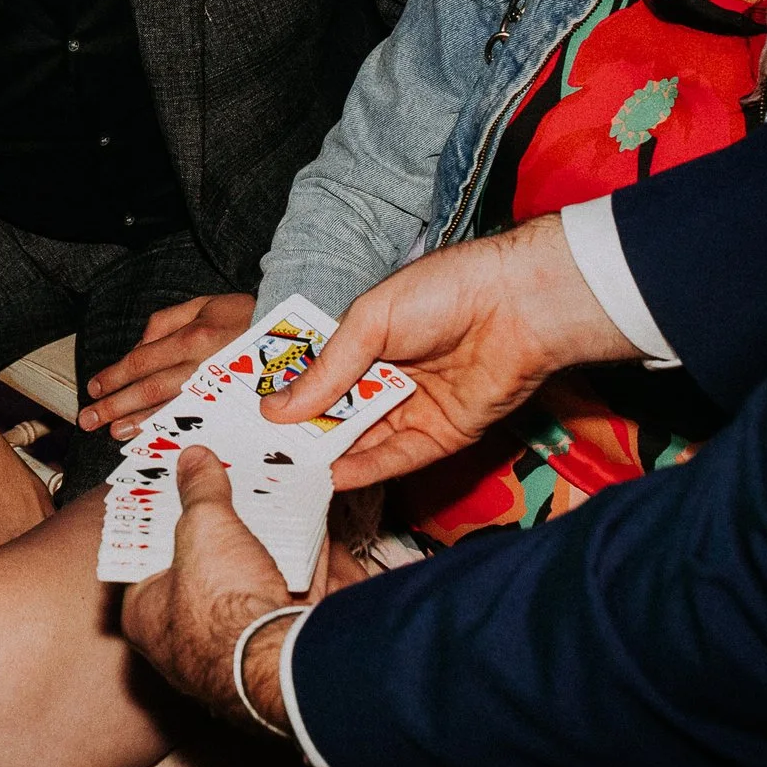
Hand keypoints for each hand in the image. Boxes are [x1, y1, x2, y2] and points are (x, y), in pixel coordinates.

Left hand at [79, 292, 255, 437]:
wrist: (294, 336)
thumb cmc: (246, 317)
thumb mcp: (204, 304)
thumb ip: (166, 321)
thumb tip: (138, 346)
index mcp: (194, 338)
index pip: (143, 360)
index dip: (115, 375)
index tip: (94, 387)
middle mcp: (202, 366)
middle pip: (149, 388)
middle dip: (115, 405)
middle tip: (89, 419)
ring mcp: (217, 391)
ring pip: (169, 409)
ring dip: (137, 422)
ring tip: (112, 431)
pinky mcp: (230, 407)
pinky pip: (194, 421)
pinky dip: (169, 430)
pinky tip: (150, 438)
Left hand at [121, 447, 295, 730]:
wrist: (284, 664)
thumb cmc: (222, 609)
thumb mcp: (204, 527)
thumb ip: (200, 491)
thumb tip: (194, 459)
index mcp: (147, 616)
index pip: (144, 558)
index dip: (160, 519)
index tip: (177, 488)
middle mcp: (187, 638)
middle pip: (204, 567)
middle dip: (224, 528)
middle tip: (231, 486)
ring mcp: (238, 644)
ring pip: (252, 579)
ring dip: (266, 541)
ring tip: (274, 496)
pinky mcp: (282, 643)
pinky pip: (291, 592)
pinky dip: (303, 561)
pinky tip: (312, 524)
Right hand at [265, 215, 639, 488]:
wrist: (519, 305)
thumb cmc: (445, 291)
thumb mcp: (369, 321)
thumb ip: (327, 369)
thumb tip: (277, 408)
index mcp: (367, 340)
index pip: (317, 374)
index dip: (286, 393)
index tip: (247, 413)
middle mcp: (388, 377)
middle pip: (336, 413)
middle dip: (301, 431)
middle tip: (258, 452)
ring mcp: (413, 408)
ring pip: (363, 440)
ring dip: (328, 454)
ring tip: (286, 470)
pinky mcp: (441, 436)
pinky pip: (398, 459)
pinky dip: (366, 469)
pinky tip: (332, 474)